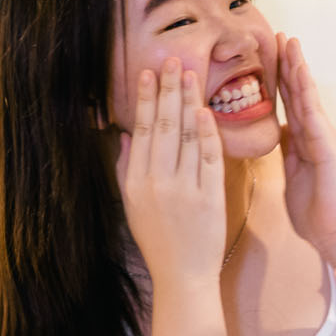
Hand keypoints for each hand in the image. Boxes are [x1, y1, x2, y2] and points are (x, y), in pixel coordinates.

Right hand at [117, 59, 226, 285]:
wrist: (183, 275)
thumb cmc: (157, 240)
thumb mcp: (132, 205)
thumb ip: (126, 167)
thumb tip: (125, 133)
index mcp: (135, 182)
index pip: (141, 130)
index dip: (144, 98)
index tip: (148, 73)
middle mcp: (157, 183)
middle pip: (162, 125)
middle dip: (167, 89)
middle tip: (172, 60)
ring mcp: (184, 189)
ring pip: (186, 136)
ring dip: (188, 101)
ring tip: (190, 74)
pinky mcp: (210, 197)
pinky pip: (209, 157)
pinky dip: (208, 132)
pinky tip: (205, 109)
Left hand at [274, 34, 335, 259]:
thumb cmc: (316, 213)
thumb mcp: (292, 175)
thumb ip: (287, 153)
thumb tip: (279, 134)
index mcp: (303, 142)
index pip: (289, 103)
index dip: (279, 79)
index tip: (270, 55)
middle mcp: (315, 134)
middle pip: (299, 91)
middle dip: (289, 63)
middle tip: (280, 34)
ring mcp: (324, 137)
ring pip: (308, 95)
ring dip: (298, 67)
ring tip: (290, 42)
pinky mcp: (328, 145)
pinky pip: (314, 112)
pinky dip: (306, 90)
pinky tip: (300, 71)